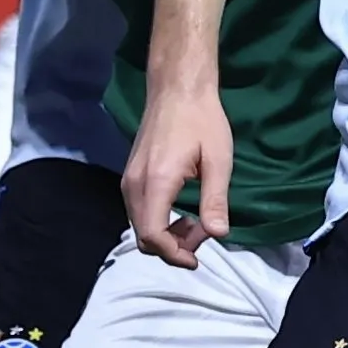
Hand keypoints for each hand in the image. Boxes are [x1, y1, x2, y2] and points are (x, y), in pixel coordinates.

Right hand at [121, 84, 235, 268]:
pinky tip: (180, 211)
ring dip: (165, 235)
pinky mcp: (130, 175)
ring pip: (139, 226)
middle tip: (203, 234)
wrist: (177, 89)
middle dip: (172, 247)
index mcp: (156, 182)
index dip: (174, 254)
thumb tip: (218, 234)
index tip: (198, 258)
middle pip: (142, 236)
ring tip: (196, 223)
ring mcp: (128, 179)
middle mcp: (134, 184)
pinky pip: (138, 212)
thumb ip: (215, 200)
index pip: (152, 235)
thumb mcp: (218, 160)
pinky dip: (157, 221)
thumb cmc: (202, 120)